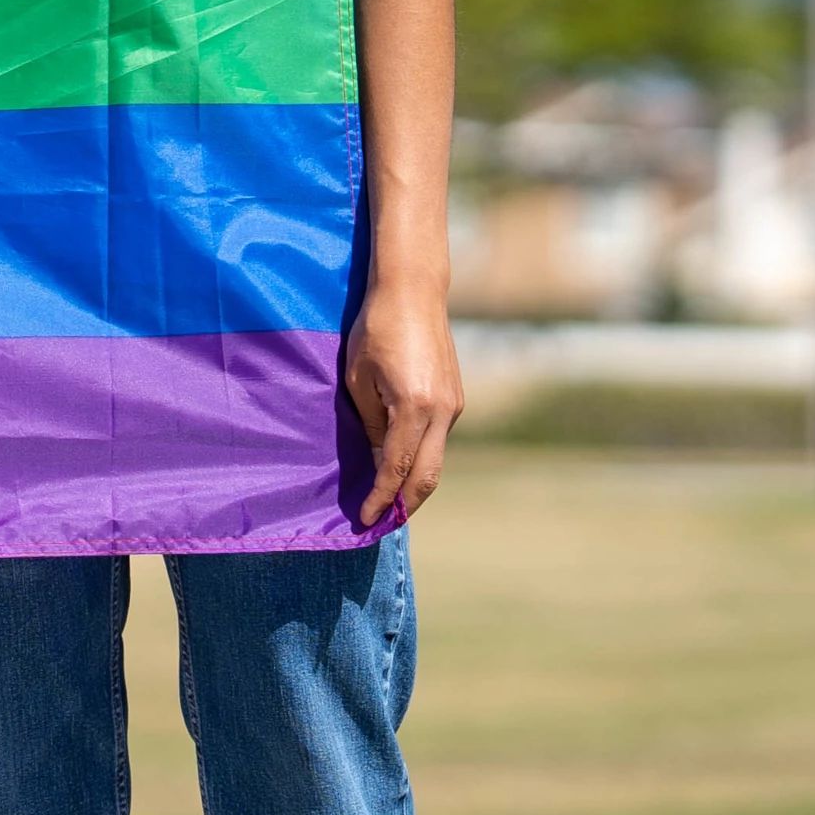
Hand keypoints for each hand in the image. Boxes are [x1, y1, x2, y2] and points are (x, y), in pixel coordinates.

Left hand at [342, 278, 461, 530]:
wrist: (413, 291)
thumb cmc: (375, 329)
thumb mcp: (359, 379)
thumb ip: (370, 423)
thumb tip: (378, 459)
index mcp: (413, 407)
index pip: (396, 468)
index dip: (380, 497)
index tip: (364, 519)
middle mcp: (442, 411)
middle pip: (427, 476)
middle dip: (405, 504)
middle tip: (381, 523)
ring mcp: (453, 405)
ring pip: (435, 459)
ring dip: (414, 484)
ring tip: (389, 503)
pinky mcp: (455, 397)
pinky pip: (437, 440)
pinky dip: (420, 459)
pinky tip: (401, 466)